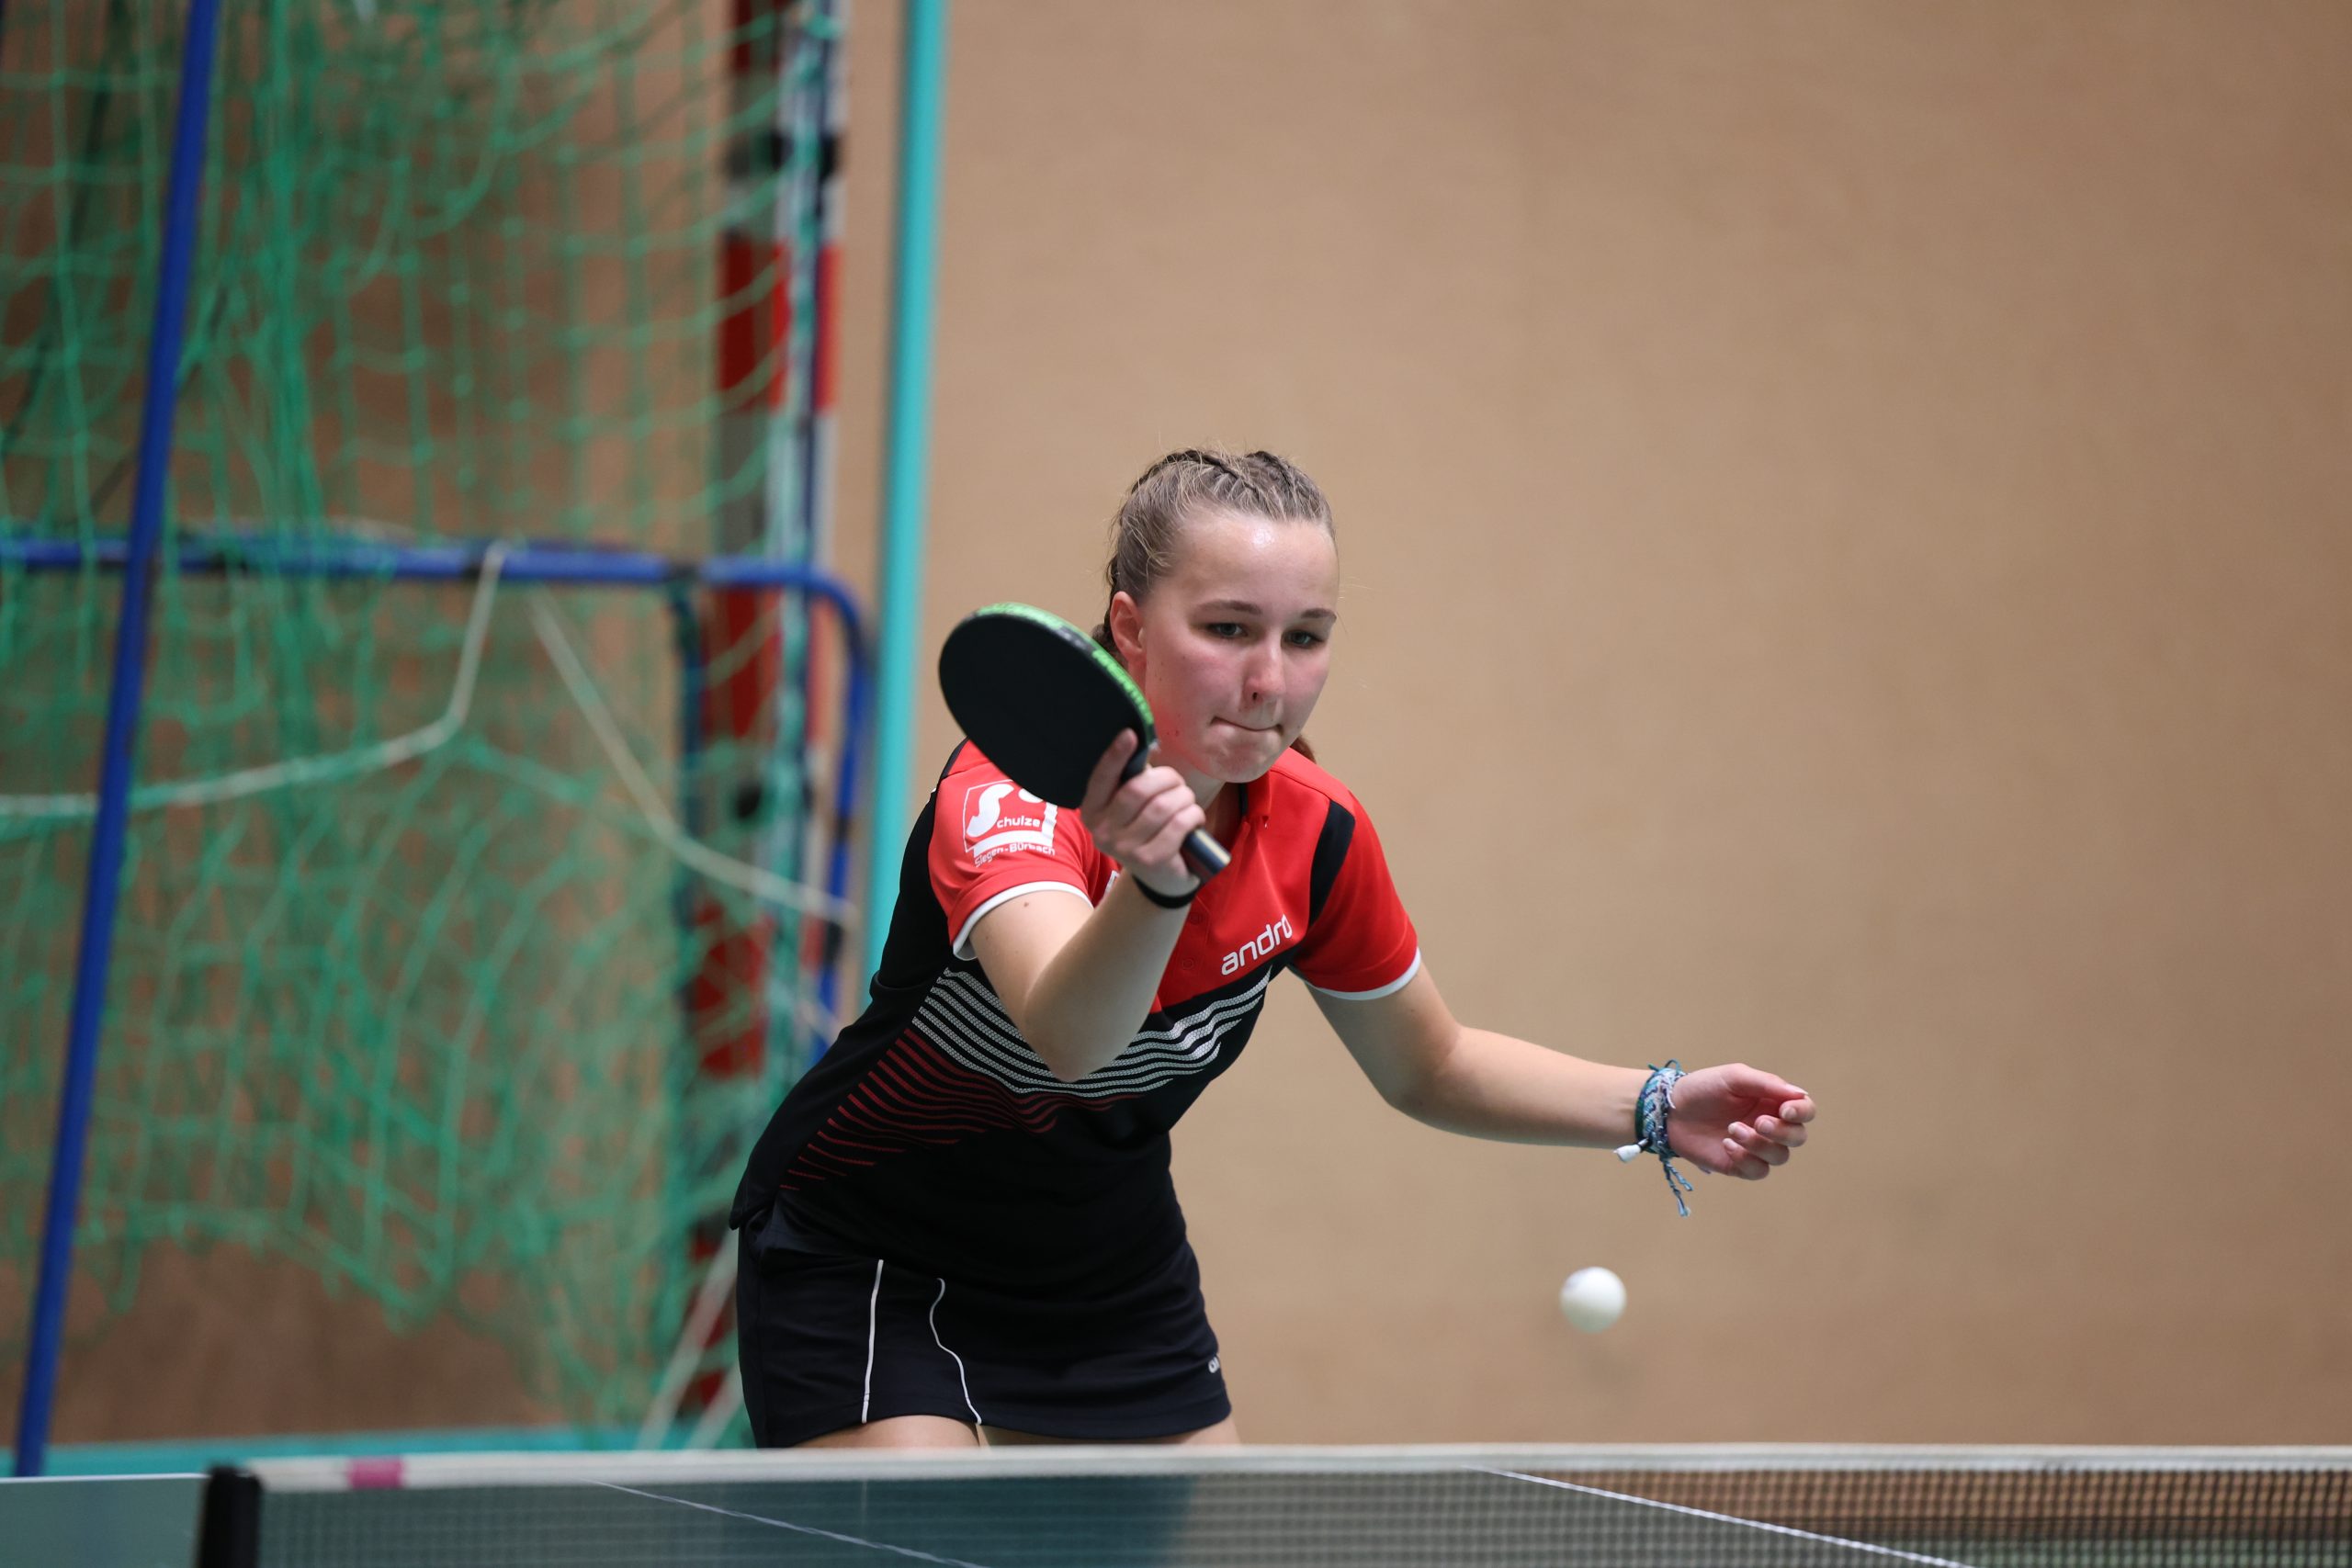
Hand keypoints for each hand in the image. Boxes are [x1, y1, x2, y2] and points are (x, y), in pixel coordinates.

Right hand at [1079, 732, 1203, 902]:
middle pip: (1138, 790)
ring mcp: (1125, 849)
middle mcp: (1103, 831)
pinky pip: (1179, 823)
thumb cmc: (1148, 829)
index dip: (1115, 755)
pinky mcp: (1151, 860)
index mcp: (1093, 811)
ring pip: (1163, 806)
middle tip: (1177, 783)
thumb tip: (1145, 745)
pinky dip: (1193, 815)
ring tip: (1187, 802)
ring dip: (1183, 797)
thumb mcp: (1133, 806)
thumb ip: (1134, 779)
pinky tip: (1193, 819)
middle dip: (1167, 779)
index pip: (1102, 779)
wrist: (1161, 877)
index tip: (1130, 733)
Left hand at [1665, 1064, 1813, 1179]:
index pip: (1804, 1111)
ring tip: (1731, 1129)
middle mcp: (1769, 1126)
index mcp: (1772, 1102)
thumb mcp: (1734, 1077)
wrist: (1670, 1110)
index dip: (1802, 1112)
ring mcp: (1756, 1147)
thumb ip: (1766, 1084)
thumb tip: (1800, 1094)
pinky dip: (1747, 1160)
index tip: (1786, 1110)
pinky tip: (1726, 1145)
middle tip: (1759, 1123)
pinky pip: (1758, 1171)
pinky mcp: (1740, 1165)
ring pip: (1780, 1156)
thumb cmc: (1702, 1088)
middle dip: (1782, 1132)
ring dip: (1759, 1145)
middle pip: (1798, 1137)